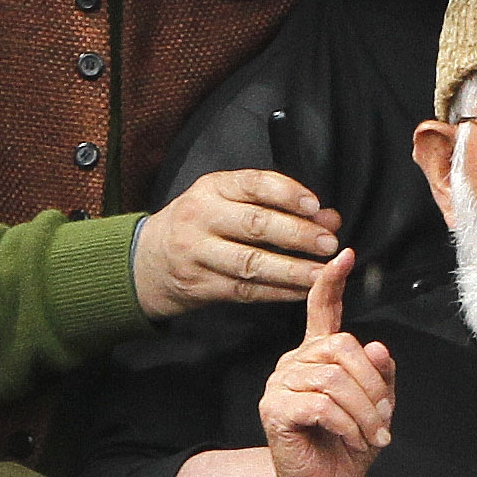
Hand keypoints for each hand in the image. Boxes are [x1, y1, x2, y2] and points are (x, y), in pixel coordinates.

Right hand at [134, 171, 342, 318]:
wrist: (148, 260)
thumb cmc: (200, 224)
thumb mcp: (227, 201)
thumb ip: (277, 205)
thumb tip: (327, 218)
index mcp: (212, 188)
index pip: (253, 184)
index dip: (286, 194)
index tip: (314, 206)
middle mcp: (201, 218)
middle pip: (254, 225)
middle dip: (297, 234)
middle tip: (328, 243)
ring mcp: (198, 254)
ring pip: (251, 263)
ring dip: (293, 270)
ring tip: (322, 272)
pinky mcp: (201, 286)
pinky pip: (246, 291)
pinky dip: (279, 292)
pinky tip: (303, 291)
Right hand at [259, 251, 394, 476]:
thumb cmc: (347, 448)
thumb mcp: (376, 408)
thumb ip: (378, 376)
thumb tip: (378, 347)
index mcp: (317, 356)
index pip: (321, 310)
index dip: (331, 282)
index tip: (345, 255)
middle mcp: (294, 363)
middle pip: (341, 346)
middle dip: (373, 384)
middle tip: (385, 418)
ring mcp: (280, 385)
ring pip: (335, 378)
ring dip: (365, 410)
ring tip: (375, 435)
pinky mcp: (274, 410)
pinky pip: (322, 404)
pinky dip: (348, 423)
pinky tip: (355, 439)